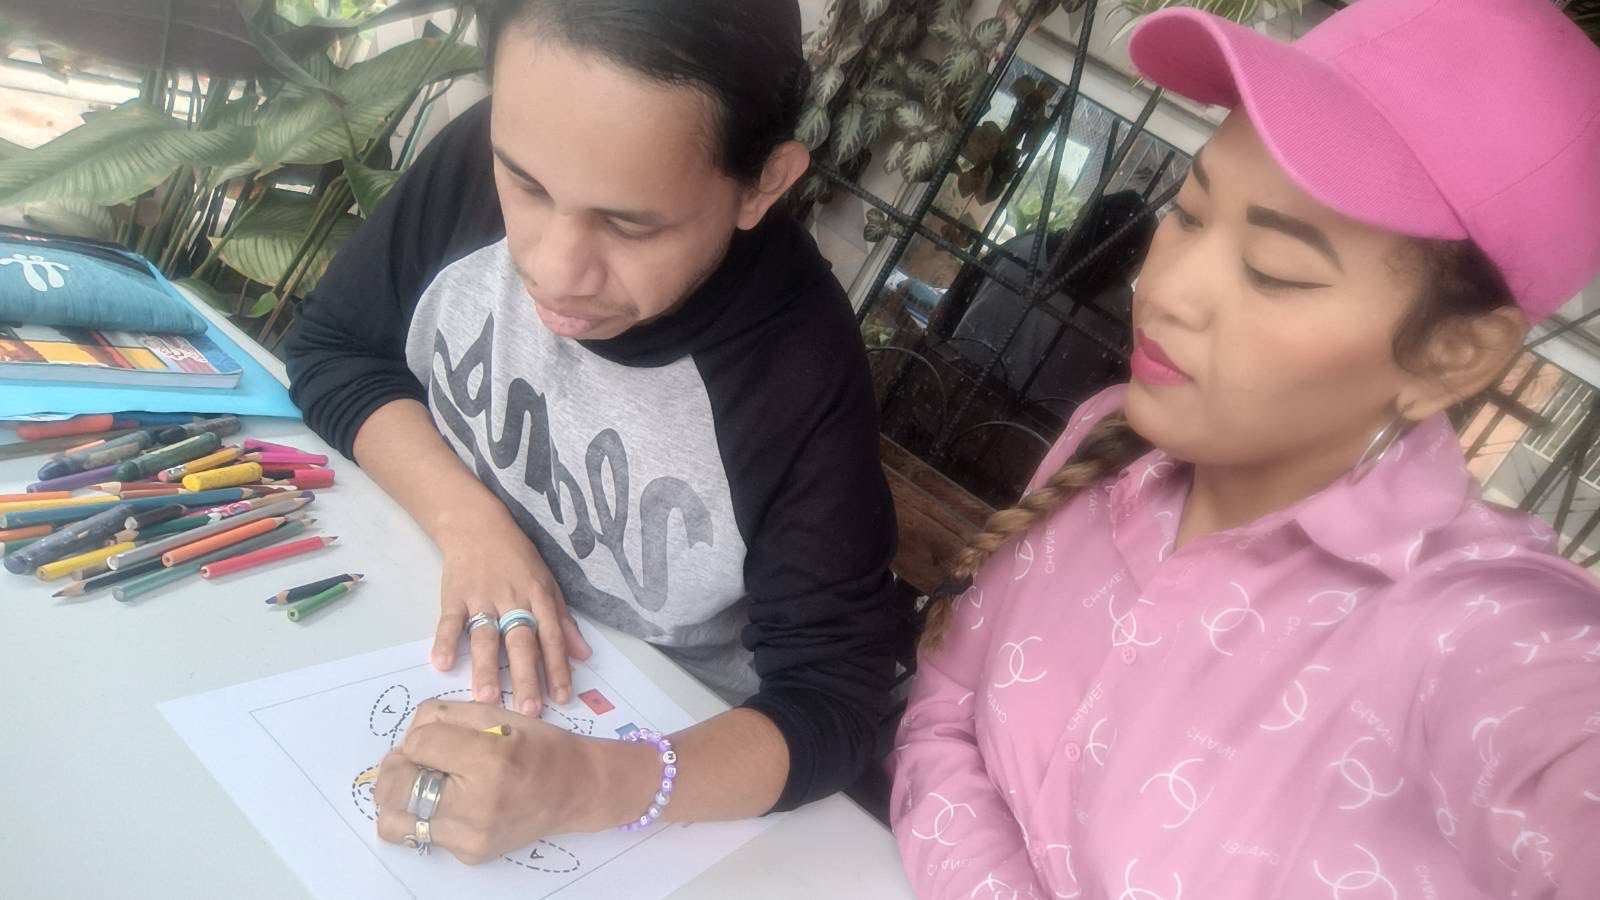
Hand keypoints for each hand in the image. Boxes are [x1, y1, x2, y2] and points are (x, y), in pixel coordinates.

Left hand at [372, 700, 650, 862]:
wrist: (574, 789)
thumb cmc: (536, 745)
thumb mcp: (494, 713)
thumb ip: (442, 718)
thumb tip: (404, 743)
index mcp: (488, 760)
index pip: (417, 745)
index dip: (418, 735)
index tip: (436, 737)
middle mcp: (476, 806)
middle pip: (392, 789)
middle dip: (395, 768)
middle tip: (416, 760)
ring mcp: (470, 837)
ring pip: (393, 824)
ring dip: (398, 799)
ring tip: (422, 784)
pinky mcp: (469, 854)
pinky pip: (423, 835)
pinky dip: (426, 815)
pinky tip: (452, 801)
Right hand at [430, 505, 590, 716]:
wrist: (476, 524)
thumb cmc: (517, 558)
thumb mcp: (547, 583)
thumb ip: (563, 622)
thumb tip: (584, 655)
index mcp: (538, 596)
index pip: (551, 637)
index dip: (557, 667)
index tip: (561, 697)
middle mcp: (512, 599)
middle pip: (521, 641)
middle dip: (525, 676)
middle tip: (527, 710)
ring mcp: (482, 597)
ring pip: (485, 635)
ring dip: (486, 667)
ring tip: (486, 698)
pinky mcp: (454, 595)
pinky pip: (450, 621)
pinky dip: (445, 641)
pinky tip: (442, 664)